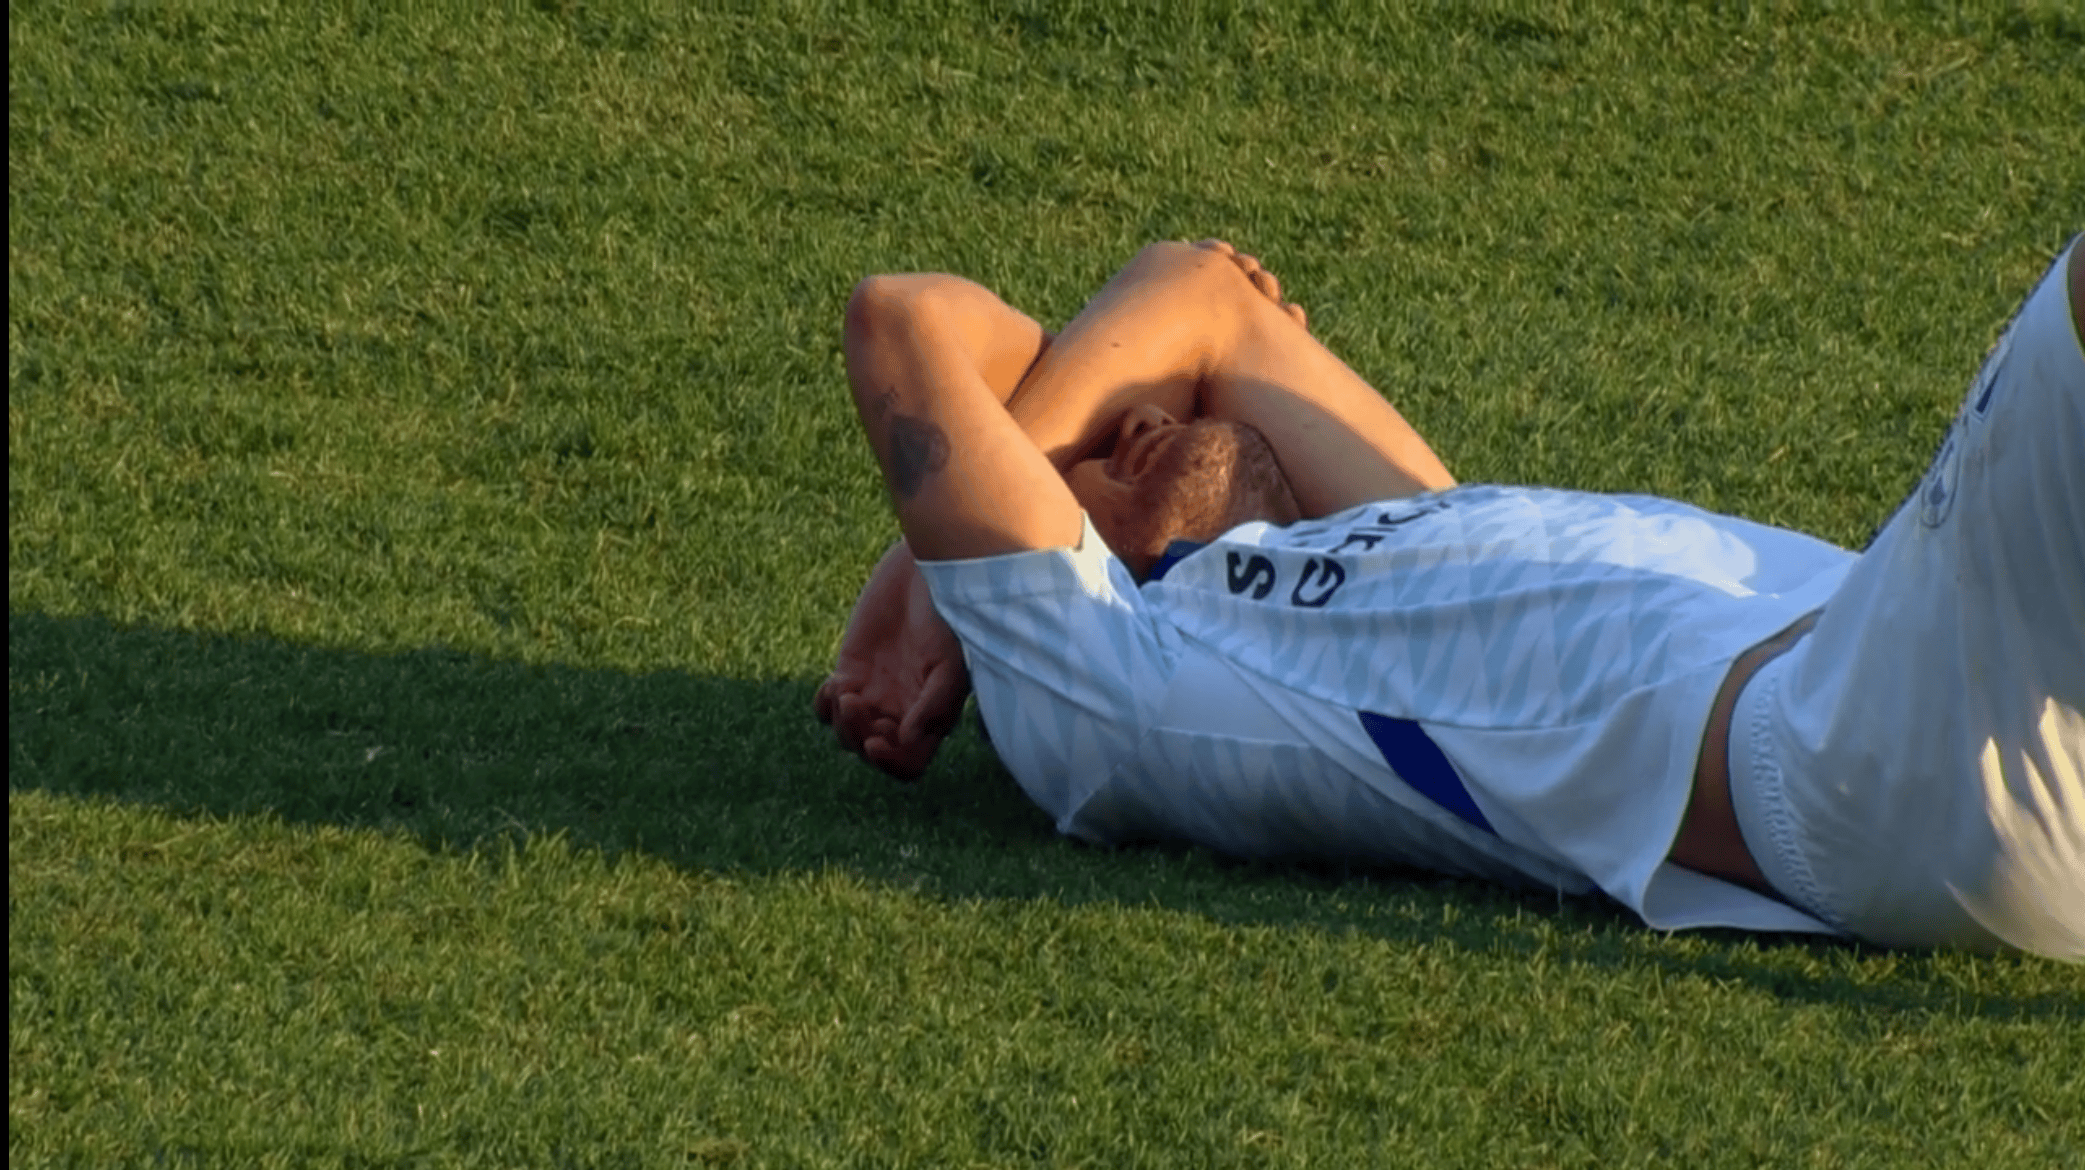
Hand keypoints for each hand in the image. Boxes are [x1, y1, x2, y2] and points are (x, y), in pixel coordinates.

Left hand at [814, 540, 970, 779]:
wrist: (924, 572)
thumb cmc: (949, 616)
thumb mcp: (951, 661)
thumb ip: (935, 704)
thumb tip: (909, 739)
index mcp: (931, 717)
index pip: (909, 764)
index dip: (890, 764)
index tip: (875, 743)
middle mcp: (902, 712)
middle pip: (873, 752)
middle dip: (859, 737)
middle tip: (856, 704)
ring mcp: (874, 693)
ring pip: (847, 735)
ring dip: (841, 724)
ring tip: (846, 693)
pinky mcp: (850, 671)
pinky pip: (826, 707)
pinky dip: (823, 705)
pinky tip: (834, 685)